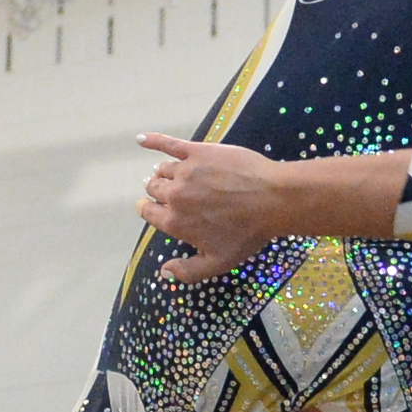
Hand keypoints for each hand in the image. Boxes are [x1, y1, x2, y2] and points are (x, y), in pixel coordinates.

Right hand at [137, 134, 298, 283]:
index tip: (151, 207)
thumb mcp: (219, 262)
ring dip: (165, 173)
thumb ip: (188, 271)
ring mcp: (185, 171)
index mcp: (175, 222)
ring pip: (162, 169)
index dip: (149, 209)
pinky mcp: (197, 152)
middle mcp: (174, 195)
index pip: (148, 212)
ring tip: (179, 176)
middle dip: (158, 191)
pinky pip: (168, 144)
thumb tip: (164, 272)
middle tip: (174, 193)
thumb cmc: (247, 233)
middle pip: (154, 188)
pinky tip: (140, 139)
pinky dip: (153, 141)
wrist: (271, 200)